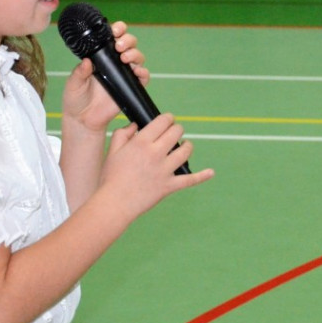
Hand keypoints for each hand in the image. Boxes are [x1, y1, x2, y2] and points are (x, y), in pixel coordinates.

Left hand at [62, 21, 147, 132]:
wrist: (83, 120)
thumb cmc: (76, 99)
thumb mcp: (73, 83)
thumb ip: (79, 72)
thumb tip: (87, 61)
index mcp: (101, 57)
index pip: (113, 38)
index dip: (118, 30)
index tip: (115, 30)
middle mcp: (114, 63)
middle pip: (129, 44)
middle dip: (128, 40)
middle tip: (119, 46)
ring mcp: (124, 74)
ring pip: (138, 57)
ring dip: (135, 53)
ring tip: (125, 57)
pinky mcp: (131, 87)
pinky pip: (143, 77)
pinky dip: (143, 72)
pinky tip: (136, 71)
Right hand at [99, 116, 213, 218]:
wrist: (114, 204)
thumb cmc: (111, 177)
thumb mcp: (113, 151)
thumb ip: (123, 134)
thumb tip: (135, 126)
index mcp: (141, 142)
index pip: (163, 121)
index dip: (167, 119)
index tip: (167, 121)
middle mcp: (156, 153)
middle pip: (176, 132)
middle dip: (176, 130)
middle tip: (173, 133)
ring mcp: (164, 170)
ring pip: (185, 151)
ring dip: (187, 146)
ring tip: (184, 146)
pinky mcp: (169, 186)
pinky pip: (190, 180)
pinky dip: (202, 176)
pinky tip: (211, 172)